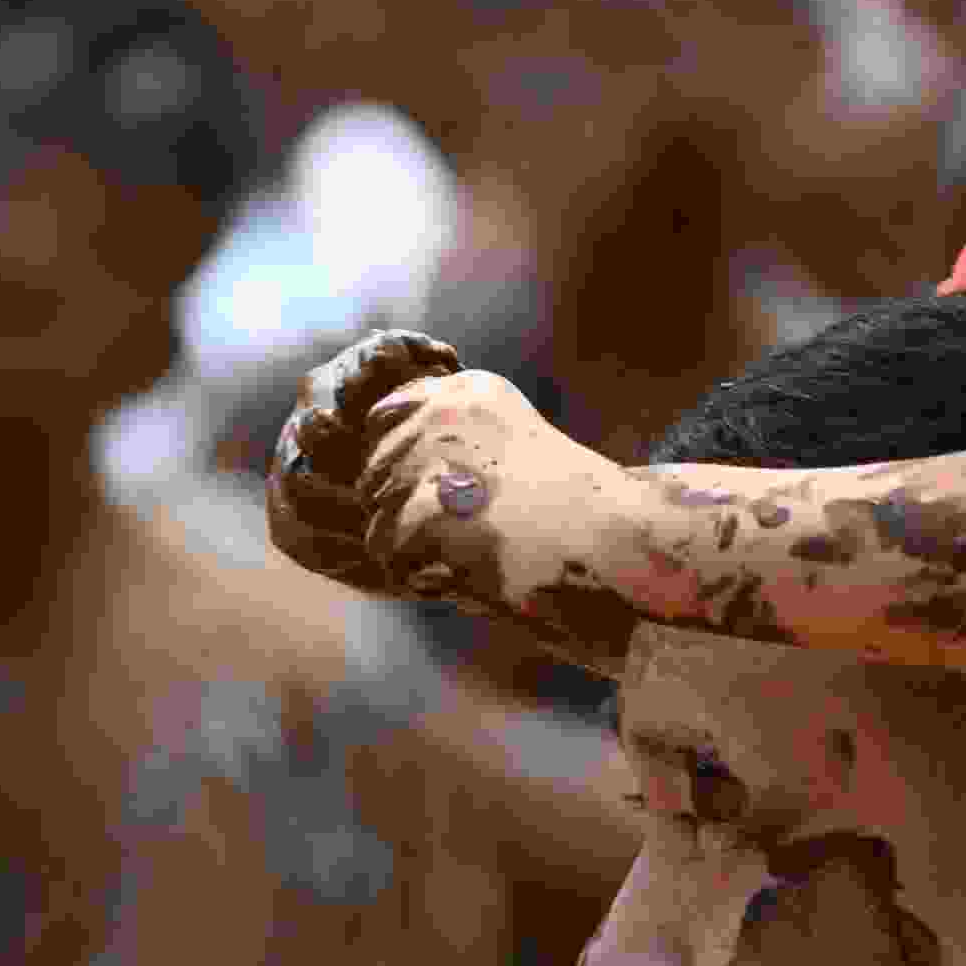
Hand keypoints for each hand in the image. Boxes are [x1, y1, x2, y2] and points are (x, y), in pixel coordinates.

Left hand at [271, 330, 624, 617]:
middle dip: (413, 516)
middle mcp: (440, 411)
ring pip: (375, 519)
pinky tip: (478, 566)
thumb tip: (344, 468)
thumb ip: (437, 450)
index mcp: (463, 390)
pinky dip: (423, 574)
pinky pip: (387, 555)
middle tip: (488, 529)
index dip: (412, 475)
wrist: (622, 551)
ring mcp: (428, 459)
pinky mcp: (421, 510)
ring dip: (420, 547)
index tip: (469, 499)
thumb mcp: (502, 458)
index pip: (384, 423)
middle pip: (373, 477)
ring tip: (488, 545)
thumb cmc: (572, 518)